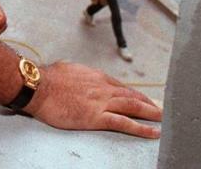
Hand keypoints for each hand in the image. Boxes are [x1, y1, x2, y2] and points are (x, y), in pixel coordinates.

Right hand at [24, 61, 161, 137]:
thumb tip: (72, 74)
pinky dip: (141, 128)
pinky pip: (124, 123)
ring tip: (161, 119)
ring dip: (150, 113)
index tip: (139, 98)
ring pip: (132, 107)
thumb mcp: (65, 69)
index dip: (132, 93)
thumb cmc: (47, 79)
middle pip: (130, 96)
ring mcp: (101, 102)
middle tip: (158, 109)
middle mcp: (102, 88)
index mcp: (94, 76)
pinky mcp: (96, 117)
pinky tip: (152, 132)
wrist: (38, 87)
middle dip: (146, 103)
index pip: (119, 86)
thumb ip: (75, 74)